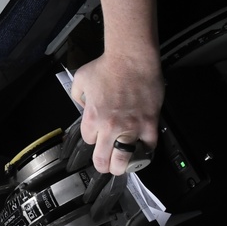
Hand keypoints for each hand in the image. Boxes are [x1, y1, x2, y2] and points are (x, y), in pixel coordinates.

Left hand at [72, 50, 163, 174]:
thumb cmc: (107, 66)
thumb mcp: (80, 79)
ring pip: (125, 160)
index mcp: (92, 118)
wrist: (131, 59)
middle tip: (106, 165)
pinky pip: (149, 147)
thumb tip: (83, 106)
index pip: (88, 141)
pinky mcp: (149, 124)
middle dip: (103, 164)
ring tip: (122, 167)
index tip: (97, 136)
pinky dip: (145, 151)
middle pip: (103, 159)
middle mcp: (110, 127)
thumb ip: (78, 96)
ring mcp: (131, 127)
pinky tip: (143, 151)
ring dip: (122, 166)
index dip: (93, 139)